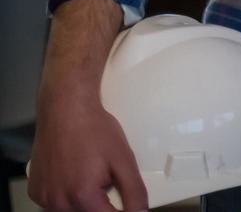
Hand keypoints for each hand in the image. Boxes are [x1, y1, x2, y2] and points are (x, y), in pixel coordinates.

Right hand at [28, 87, 146, 211]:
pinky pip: (54, 204)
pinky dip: (66, 197)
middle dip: (101, 206)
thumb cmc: (93, 130)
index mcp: (83, 197)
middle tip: (105, 180)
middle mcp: (58, 202)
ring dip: (83, 202)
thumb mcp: (124, 159)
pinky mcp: (35, 191)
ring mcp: (44, 198)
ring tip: (89, 174)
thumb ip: (134, 191)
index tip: (125, 206)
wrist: (65, 110)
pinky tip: (73, 177)